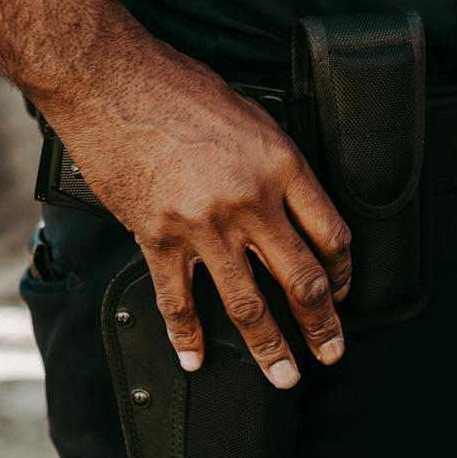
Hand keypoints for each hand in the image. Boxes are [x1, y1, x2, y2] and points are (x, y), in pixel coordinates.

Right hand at [45, 39, 352, 387]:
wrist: (111, 82)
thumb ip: (277, 165)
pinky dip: (188, 335)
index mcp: (282, 165)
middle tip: (332, 351)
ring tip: (285, 375)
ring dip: (271, 346)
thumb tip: (295, 207)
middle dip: (323, 324)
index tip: (343, 289)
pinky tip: (197, 359)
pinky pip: (179, 300)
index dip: (344, 270)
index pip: (332, 233)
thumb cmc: (180, 89)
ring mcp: (203, 225)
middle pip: (302, 279)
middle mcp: (250, 201)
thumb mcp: (254, 116)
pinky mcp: (158, 238)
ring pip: (248, 303)